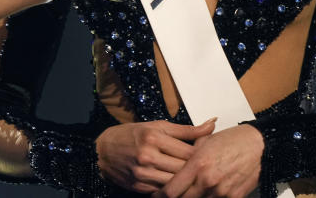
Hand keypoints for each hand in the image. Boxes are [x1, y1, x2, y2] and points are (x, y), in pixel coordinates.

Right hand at [96, 119, 215, 192]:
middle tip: (209, 169)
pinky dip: (174, 189)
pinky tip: (181, 185)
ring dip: (188, 182)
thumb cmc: (132, 135)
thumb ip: (186, 130)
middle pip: (184, 168)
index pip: (189, 151)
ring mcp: (143, 174)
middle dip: (198, 170)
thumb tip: (212, 124)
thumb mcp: (157, 126)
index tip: (212, 155)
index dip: (204, 155)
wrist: (102, 152)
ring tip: (197, 178)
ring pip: (176, 183)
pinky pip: (164, 192)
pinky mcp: (140, 187)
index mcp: (153, 137)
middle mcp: (148, 156)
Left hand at [162, 123, 262, 197]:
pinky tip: (204, 193)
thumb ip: (187, 155)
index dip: (160, 196)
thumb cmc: (232, 141)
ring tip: (187, 193)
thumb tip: (172, 164)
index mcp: (198, 164)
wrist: (259, 146)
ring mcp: (221, 192)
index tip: (156, 195)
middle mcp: (208, 181)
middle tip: (167, 196)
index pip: (172, 190)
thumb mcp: (204, 142)